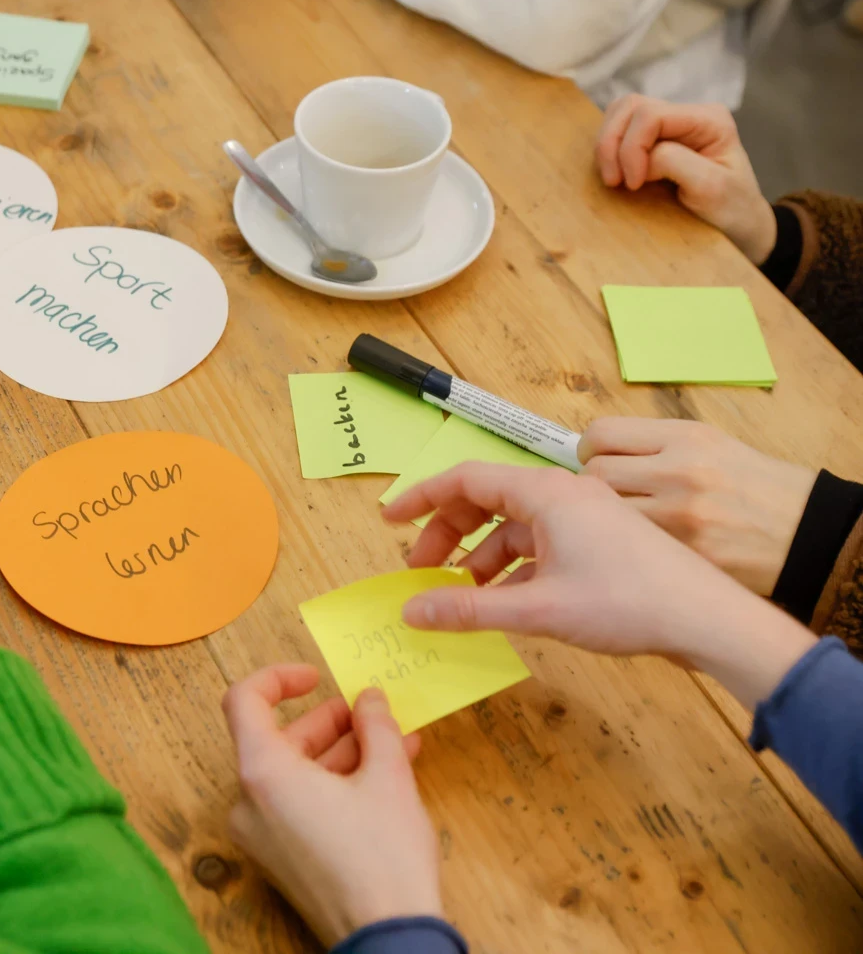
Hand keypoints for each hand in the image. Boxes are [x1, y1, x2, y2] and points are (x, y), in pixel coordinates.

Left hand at [223, 665, 437, 945]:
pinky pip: (299, 803)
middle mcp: (249, 803)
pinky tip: (382, 774)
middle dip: (327, 721)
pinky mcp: (281, 857)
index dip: (278, 677)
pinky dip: (333, 784)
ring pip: (293, 773)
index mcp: (262, 774)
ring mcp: (262, 834)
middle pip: (277, 739)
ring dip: (339, 752)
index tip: (316, 676)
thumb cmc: (382, 861)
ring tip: (391, 740)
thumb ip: (376, 727)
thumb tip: (369, 700)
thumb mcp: (389, 778)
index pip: (244, 701)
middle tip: (369, 712)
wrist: (387, 939)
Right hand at [384, 463, 816, 707]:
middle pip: (486, 500)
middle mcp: (563, 496)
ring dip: (478, 556)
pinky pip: (540, 545)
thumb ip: (469, 610)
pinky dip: (511, 569)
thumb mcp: (538, 610)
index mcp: (546, 494)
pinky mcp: (600, 541)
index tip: (389, 519)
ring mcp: (584, 518)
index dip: (421, 498)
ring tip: (457, 595)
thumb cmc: (630, 603)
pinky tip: (501, 602)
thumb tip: (413, 611)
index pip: (466, 479)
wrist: (707, 618)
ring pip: (513, 527)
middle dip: (446, 533)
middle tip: (419, 570)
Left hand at [580, 418, 814, 595]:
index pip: (602, 434)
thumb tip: (599, 453)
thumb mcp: (712, 446)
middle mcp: (680, 472)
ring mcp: (680, 517)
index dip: (588, 449)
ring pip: (605, 515)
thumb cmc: (758, 487)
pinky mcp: (683, 556)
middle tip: (605, 497)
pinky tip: (638, 547)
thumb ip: (656, 447)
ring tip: (620, 524)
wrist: (810, 533)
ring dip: (603, 520)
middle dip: (590, 487)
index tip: (593, 459)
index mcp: (686, 438)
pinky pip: (630, 546)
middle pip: (595, 475)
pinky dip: (625, 546)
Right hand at [596, 94, 774, 263]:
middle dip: (612, 144)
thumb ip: (676, 163)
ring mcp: (670, 125)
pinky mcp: (654, 140)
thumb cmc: (732, 210)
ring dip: (607, 146)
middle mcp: (688, 114)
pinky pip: (620, 131)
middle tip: (614, 181)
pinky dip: (610, 150)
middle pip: (630, 107)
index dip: (631, 148)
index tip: (632, 185)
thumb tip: (642, 156)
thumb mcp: (711, 188)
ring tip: (614, 178)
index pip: (650, 115)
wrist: (739, 227)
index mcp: (708, 119)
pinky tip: (617, 173)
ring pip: (620, 114)